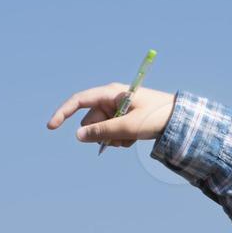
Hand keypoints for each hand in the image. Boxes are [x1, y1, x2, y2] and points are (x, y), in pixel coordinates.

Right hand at [47, 83, 177, 149]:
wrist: (179, 120)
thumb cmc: (155, 117)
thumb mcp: (128, 127)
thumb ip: (102, 132)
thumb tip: (78, 136)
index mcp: (110, 93)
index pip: (79, 101)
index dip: (63, 112)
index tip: (51, 126)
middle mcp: (111, 99)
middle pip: (91, 121)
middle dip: (101, 134)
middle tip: (120, 138)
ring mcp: (118, 109)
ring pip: (102, 130)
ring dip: (112, 139)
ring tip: (131, 138)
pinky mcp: (124, 119)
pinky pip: (112, 133)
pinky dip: (120, 139)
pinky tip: (134, 138)